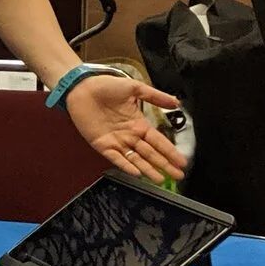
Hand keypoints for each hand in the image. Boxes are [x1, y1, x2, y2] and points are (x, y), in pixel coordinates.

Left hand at [66, 75, 186, 181]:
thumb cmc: (106, 86)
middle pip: (151, 153)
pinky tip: (137, 173)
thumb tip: (177, 102)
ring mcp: (116, 141)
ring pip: (136, 159)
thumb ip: (155, 96)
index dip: (170, 152)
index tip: (182, 162)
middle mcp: (130, 135)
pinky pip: (116, 158)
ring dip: (148, 169)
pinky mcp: (102, 144)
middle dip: (165, 164)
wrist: (82, 87)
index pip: (158, 141)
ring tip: (160, 179)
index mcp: (139, 123)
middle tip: (178, 175)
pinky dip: (126, 165)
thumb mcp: (134, 87)